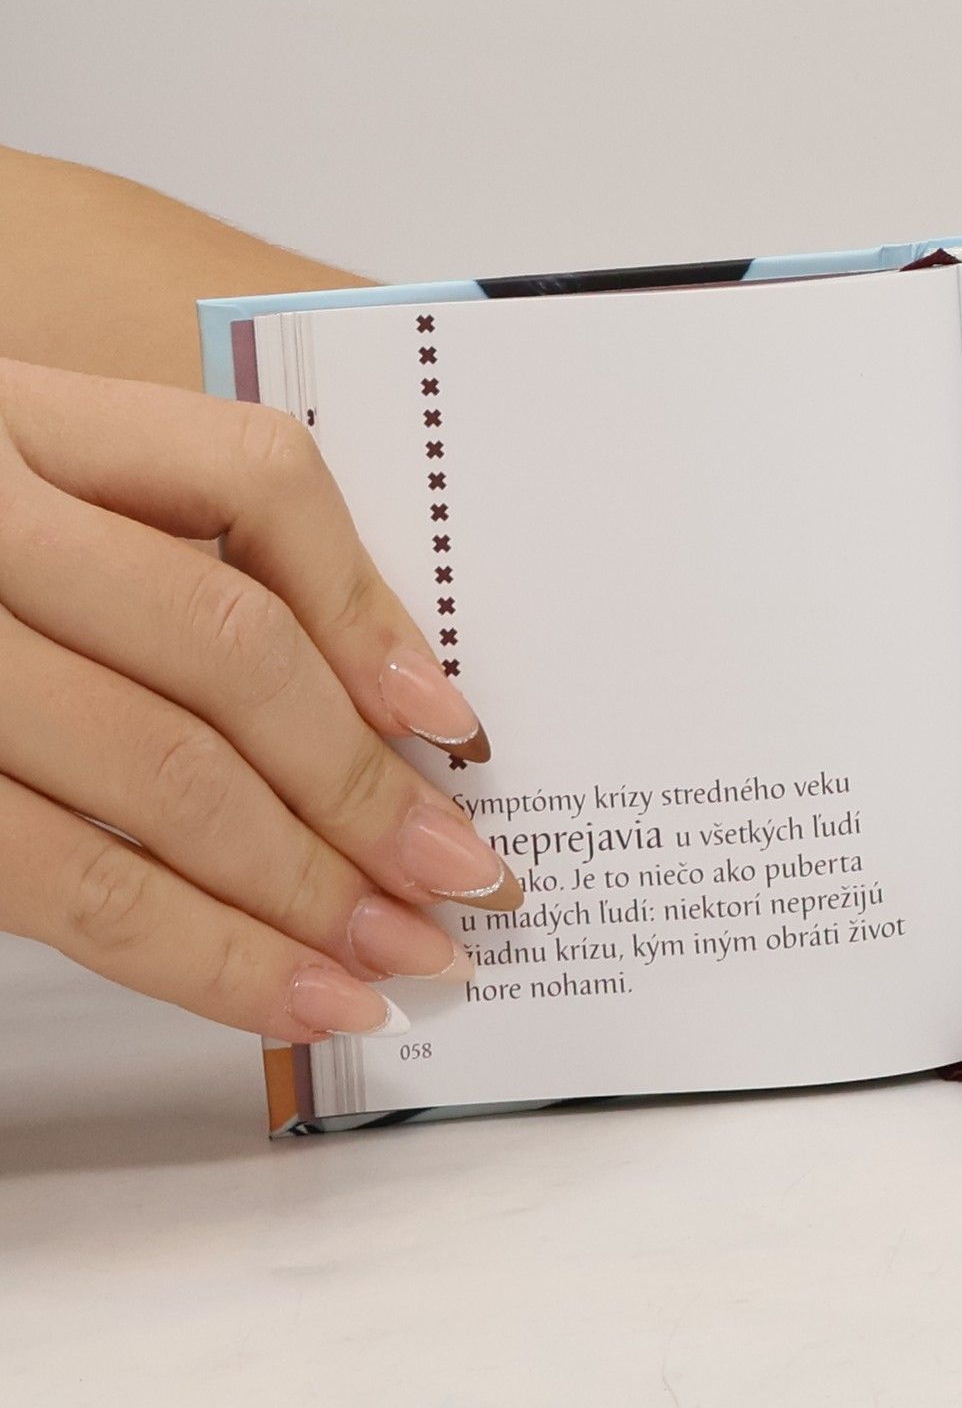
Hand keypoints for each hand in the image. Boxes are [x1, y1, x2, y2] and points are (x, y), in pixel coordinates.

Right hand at [0, 359, 521, 1040]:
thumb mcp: (30, 492)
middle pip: (223, 647)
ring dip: (301, 890)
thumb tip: (390, 702)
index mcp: (18, 414)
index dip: (372, 607)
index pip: (250, 472)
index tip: (455, 725)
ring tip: (404, 962)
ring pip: (152, 776)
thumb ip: (170, 550)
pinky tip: (278, 993)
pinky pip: (57, 878)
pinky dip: (187, 951)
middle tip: (470, 885)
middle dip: (362, 786)